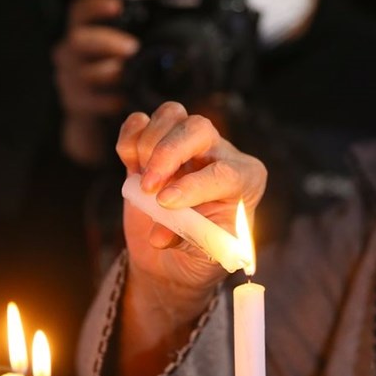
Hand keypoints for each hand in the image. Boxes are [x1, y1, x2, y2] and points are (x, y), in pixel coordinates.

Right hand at [53, 0, 138, 164]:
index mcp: (83, 34)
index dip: (95, 6)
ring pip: (84, 72)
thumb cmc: (118, 75)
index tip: (117, 6)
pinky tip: (121, 100)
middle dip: (106, 42)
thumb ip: (136, 39)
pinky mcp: (74, 103)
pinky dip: (107, 100)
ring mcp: (69, 79)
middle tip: (132, 47)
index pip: (80, 12)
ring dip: (109, 72)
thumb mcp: (125, 53)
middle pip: (79, 40)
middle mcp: (70, 54)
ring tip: (127, 75)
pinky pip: (89, 100)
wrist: (98, 114)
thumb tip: (176, 23)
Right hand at [113, 102, 265, 375]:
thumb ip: (192, 243)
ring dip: (148, 146)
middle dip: (169, 153)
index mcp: (245, 181)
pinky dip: (130, 140)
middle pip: (199, 128)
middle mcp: (220, 154)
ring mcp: (186, 144)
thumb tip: (161, 234)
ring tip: (144, 184)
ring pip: (171, 115)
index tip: (167, 203)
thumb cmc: (198, 258)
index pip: (225, 172)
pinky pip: (140, 122)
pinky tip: (131, 166)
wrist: (172, 259)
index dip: (194, 186)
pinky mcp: (154, 143)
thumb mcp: (206, 260)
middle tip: (149, 186)